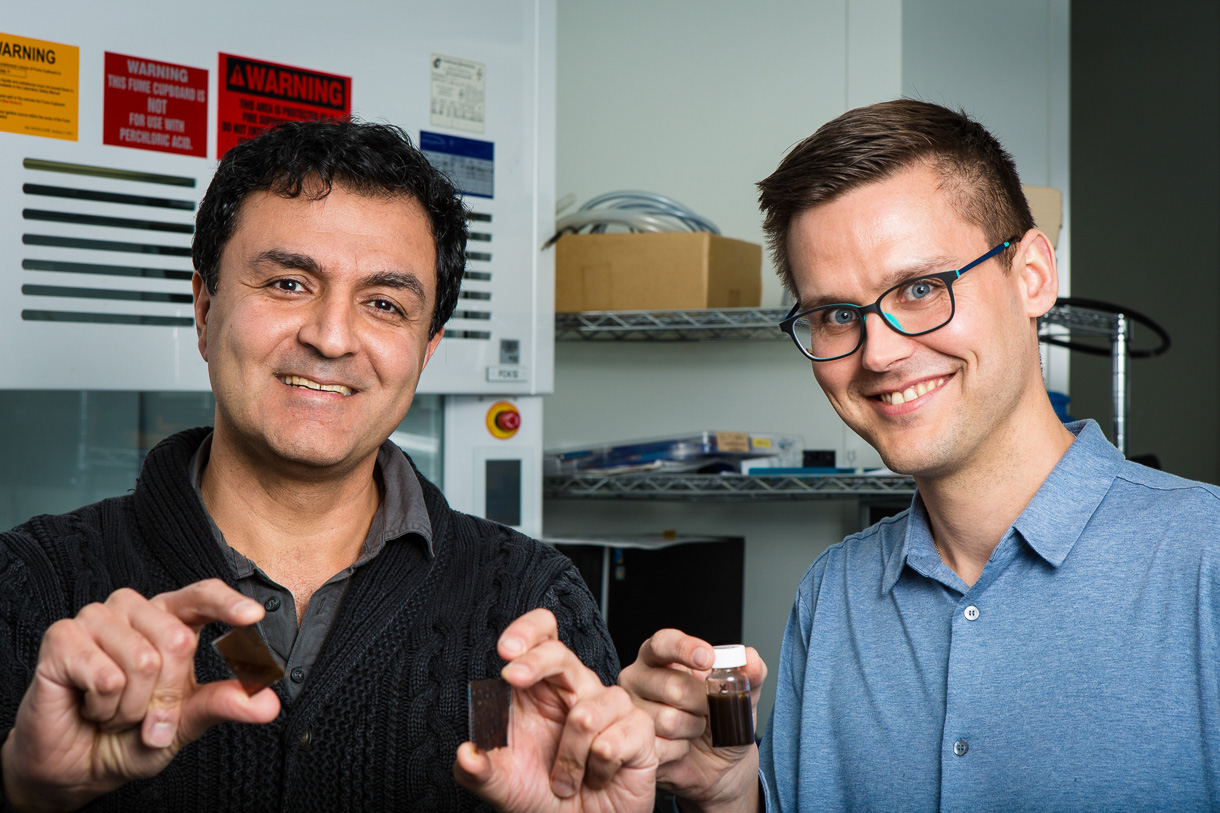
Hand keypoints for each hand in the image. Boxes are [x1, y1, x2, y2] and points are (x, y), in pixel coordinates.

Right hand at [1, 579, 280, 812]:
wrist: (76, 767)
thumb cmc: (131, 737)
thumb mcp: (185, 724)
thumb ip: (223, 705)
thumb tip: (268, 703)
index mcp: (171, 620)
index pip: (203, 595)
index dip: (228, 603)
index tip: (253, 616)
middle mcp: (136, 611)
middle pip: (176, 639)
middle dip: (165, 695)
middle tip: (145, 716)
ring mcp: (97, 619)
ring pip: (141, 659)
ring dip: (132, 705)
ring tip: (113, 710)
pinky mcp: (62, 637)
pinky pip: (104, 675)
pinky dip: (103, 705)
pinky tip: (90, 706)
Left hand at [453, 608, 656, 812]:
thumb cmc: (542, 798)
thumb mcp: (501, 786)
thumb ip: (477, 771)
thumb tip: (465, 753)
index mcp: (540, 690)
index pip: (541, 637)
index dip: (527, 631)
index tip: (506, 651)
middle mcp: (574, 690)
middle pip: (561, 653)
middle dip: (535, 662)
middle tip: (513, 678)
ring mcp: (610, 707)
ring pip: (586, 713)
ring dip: (569, 759)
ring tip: (566, 781)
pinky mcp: (638, 730)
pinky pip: (613, 740)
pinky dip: (597, 769)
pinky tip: (598, 778)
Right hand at [619, 630, 766, 811]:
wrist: (718, 760)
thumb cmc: (722, 717)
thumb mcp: (742, 693)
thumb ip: (750, 673)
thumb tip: (751, 658)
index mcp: (660, 656)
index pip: (663, 643)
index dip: (684, 649)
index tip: (708, 659)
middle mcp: (639, 678)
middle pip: (672, 686)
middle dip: (702, 703)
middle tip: (708, 709)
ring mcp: (632, 709)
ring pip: (667, 720)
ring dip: (693, 729)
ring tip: (694, 728)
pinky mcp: (632, 740)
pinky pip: (660, 746)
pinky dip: (681, 749)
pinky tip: (682, 746)